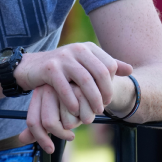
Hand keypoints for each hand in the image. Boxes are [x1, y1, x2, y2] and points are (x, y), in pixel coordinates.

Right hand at [14, 42, 132, 116]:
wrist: (31, 67)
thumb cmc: (62, 70)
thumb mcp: (84, 65)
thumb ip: (106, 66)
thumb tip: (130, 70)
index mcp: (88, 48)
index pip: (109, 65)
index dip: (112, 84)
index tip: (108, 98)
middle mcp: (77, 49)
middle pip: (100, 73)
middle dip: (105, 93)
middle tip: (103, 108)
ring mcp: (63, 58)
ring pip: (85, 80)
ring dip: (92, 99)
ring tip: (93, 113)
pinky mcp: (50, 68)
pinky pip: (65, 87)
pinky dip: (72, 101)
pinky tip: (75, 110)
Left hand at [18, 84, 93, 152]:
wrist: (91, 84)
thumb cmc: (71, 103)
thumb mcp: (53, 113)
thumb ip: (39, 126)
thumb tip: (21, 140)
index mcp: (38, 95)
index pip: (33, 121)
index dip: (40, 139)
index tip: (50, 149)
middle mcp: (47, 90)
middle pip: (49, 124)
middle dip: (62, 134)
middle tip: (70, 135)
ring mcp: (62, 88)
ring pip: (68, 123)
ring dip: (77, 123)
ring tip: (80, 113)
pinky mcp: (80, 89)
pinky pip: (83, 117)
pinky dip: (88, 118)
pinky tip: (91, 108)